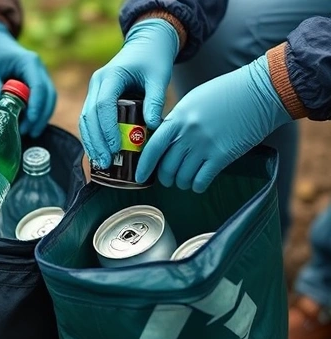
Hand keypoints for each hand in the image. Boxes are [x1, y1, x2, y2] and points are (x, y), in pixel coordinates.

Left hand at [0, 17, 55, 136]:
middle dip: (41, 116)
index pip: (39, 87)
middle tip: (29, 133)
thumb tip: (2, 115)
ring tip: (29, 132)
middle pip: (49, 96)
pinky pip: (44, 99)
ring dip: (42, 116)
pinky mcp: (37, 82)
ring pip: (49, 99)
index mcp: (29, 62)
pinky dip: (39, 112)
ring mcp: (40, 74)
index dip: (36, 107)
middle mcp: (39, 68)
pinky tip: (29, 124)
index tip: (29, 123)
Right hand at [79, 19, 178, 167]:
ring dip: (91, 142)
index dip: (106, 128)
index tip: (115, 147)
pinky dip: (92, 136)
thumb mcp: (159, 77)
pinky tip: (99, 152)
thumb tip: (154, 126)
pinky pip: (89, 119)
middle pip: (89, 116)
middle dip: (96, 141)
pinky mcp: (96, 97)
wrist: (146, 43)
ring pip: (85, 119)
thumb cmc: (154, 58)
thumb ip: (155, 100)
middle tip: (106, 162)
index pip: (103, 105)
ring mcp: (94, 90)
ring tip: (101, 162)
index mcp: (111, 75)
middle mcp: (97, 82)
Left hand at [136, 55, 292, 192]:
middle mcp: (188, 133)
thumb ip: (177, 120)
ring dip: (181, 183)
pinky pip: (201, 180)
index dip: (143, 165)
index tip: (139, 177)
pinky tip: (199, 183)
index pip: (153, 147)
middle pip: (166, 167)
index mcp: (178, 117)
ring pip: (183, 177)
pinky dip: (197, 186)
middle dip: (164, 178)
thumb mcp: (193, 100)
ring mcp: (205, 145)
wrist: (260, 91)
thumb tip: (163, 140)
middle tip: (168, 179)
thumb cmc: (226, 93)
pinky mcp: (223, 155)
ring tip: (185, 180)